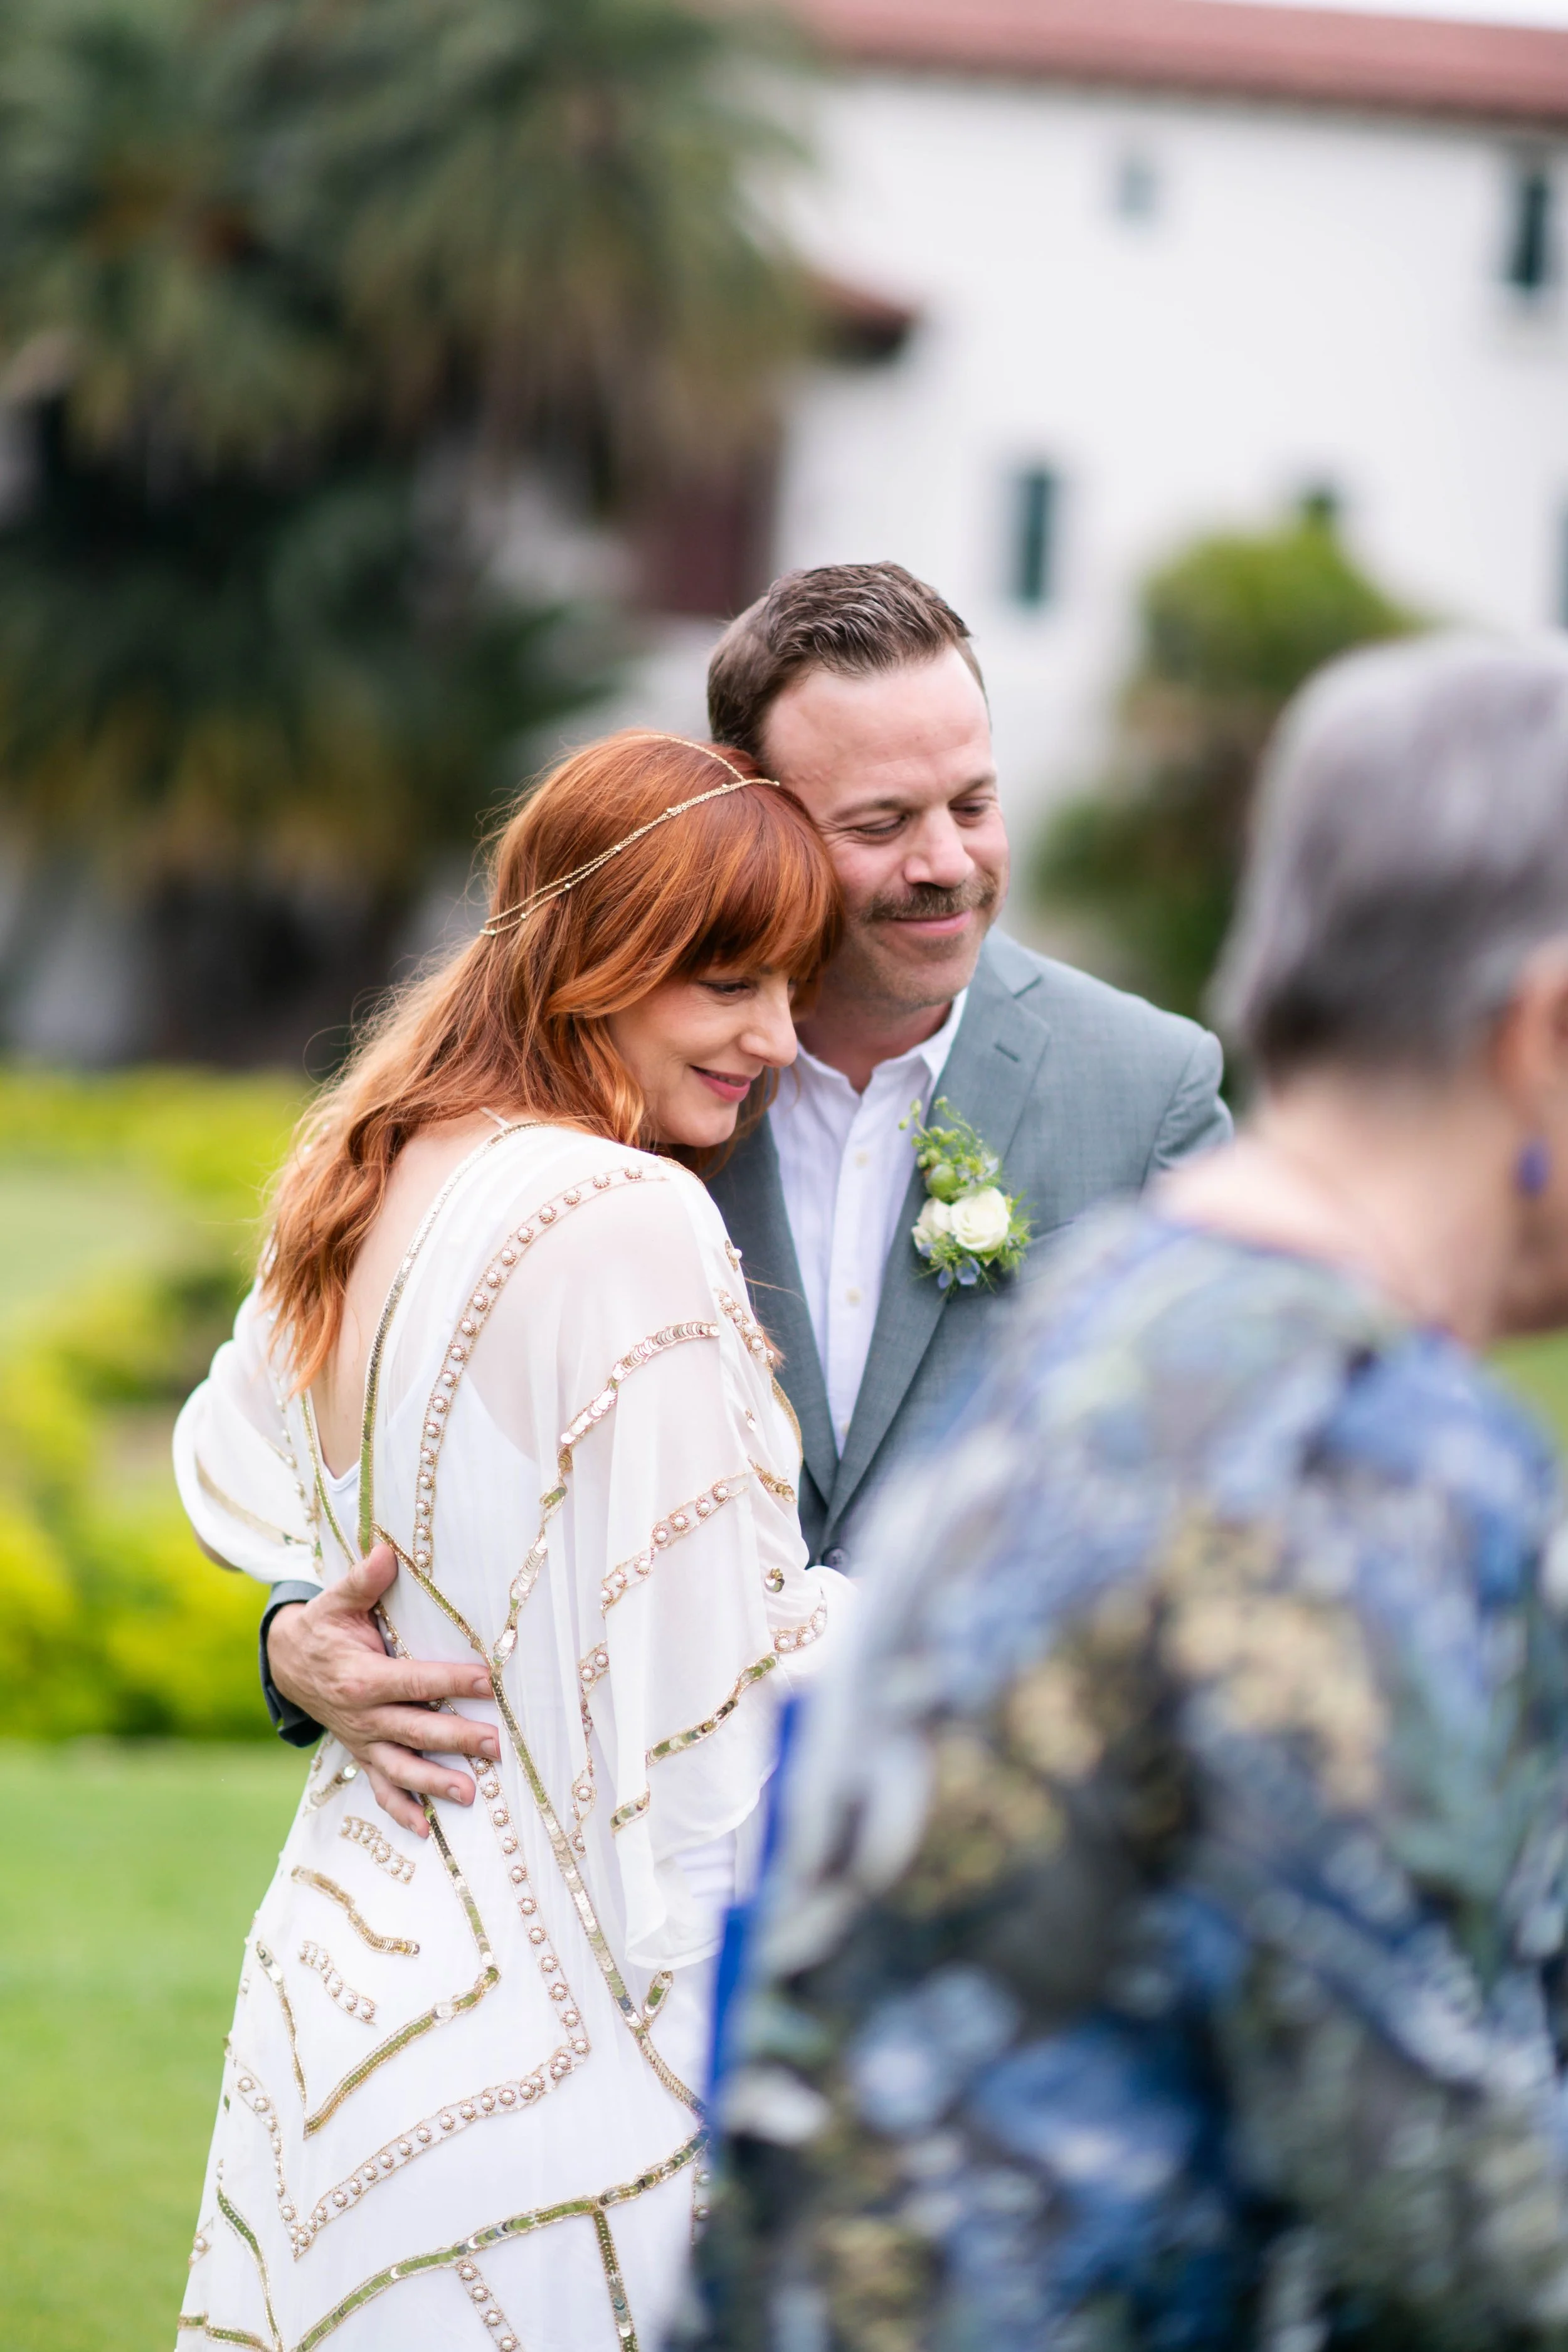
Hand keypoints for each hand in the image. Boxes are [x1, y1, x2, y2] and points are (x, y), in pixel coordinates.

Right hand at [267, 1543, 498, 1837]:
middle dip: (456, 1738)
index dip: (451, 1681)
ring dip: (434, 1783)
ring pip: (401, 1766)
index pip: (414, 1680)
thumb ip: (364, 1580)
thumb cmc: (322, 1627)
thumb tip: (388, 1552)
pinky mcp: (361, 1753)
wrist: (286, 1662)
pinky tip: (425, 1830)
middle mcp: (362, 1715)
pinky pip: (379, 1787)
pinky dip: (399, 1809)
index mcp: (361, 1677)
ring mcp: (362, 1739)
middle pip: (415, 1729)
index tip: (488, 1682)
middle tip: (494, 1745)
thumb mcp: (336, 1601)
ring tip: (470, 1794)